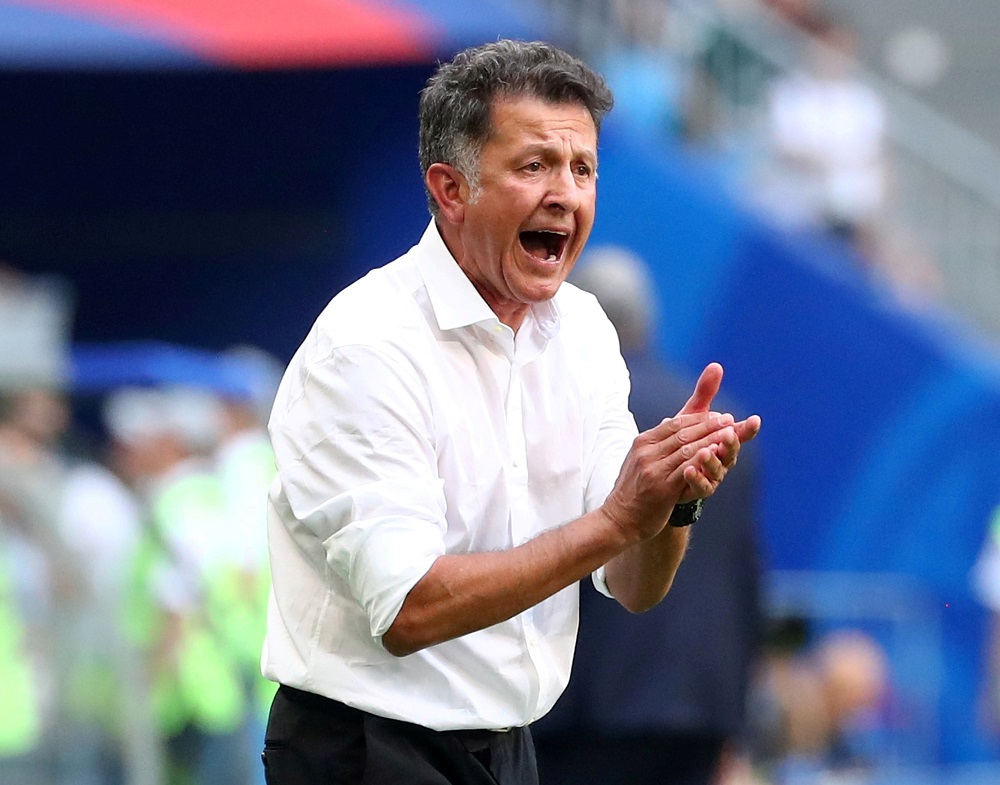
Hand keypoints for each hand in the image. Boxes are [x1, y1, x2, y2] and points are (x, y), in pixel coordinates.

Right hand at [602, 410, 742, 540]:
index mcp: (642, 442)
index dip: (698, 418)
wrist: (619, 518)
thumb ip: (656, 442)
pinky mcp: (662, 489)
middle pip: (683, 433)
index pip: (674, 424)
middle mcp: (646, 453)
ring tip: (729, 434)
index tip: (717, 414)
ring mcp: (653, 470)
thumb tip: (669, 423)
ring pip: (687, 449)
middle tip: (729, 419)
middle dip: (709, 425)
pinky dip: (703, 461)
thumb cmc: (632, 490)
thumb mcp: (639, 459)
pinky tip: (716, 456)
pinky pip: (687, 471)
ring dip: (711, 440)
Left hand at [675, 363, 759, 500]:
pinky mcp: (696, 490)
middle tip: (728, 433)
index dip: (747, 428)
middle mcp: (721, 460)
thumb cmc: (682, 442)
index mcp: (722, 442)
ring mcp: (710, 477)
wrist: (662, 473)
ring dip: (712, 460)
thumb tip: (716, 365)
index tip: (755, 419)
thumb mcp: (691, 416)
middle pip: (730, 453)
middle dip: (730, 443)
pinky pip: (700, 487)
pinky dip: (696, 478)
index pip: (737, 433)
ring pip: (716, 471)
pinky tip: (688, 470)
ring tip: (704, 451)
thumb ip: (704, 394)